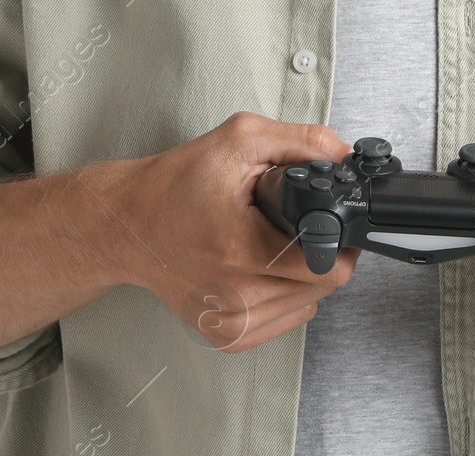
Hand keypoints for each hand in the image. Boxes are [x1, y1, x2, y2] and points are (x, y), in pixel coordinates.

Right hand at [101, 111, 361, 351]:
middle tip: (297, 223)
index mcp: (241, 250)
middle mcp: (236, 297)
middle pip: (324, 285)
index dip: (340, 236)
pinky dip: (286, 292)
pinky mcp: (226, 337)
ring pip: (309, 304)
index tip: (329, 216)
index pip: (327, 265)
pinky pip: (286, 319)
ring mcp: (230, 323)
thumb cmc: (176, 182)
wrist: (127, 224)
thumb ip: (303, 142)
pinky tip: (262, 265)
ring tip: (272, 241)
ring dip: (304, 273)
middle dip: (324, 249)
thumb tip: (347, 157)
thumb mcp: (241, 139)